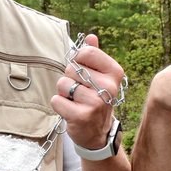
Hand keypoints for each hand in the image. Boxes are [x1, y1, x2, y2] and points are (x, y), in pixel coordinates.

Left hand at [51, 34, 126, 150]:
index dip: (77, 60)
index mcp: (114, 72)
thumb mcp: (100, 77)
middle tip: (80, 92)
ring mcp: (96, 102)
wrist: (98, 132)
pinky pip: (56, 100)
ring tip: (76, 102)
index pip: (86, 52)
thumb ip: (95, 56)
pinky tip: (71, 111)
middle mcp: (108, 86)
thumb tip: (91, 37)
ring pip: (62, 84)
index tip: (83, 72)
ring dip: (64, 93)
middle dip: (70, 79)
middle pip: (72, 68)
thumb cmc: (96, 99)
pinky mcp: (81, 116)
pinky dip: (59, 105)